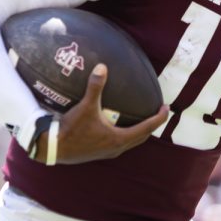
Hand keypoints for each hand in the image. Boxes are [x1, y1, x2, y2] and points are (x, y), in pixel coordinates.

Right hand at [36, 63, 169, 164]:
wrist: (54, 148)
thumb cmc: (72, 129)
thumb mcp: (85, 106)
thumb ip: (95, 87)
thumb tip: (102, 67)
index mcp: (119, 138)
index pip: (146, 128)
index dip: (158, 118)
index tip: (166, 109)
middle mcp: (117, 148)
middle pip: (142, 137)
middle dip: (151, 125)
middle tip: (158, 113)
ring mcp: (108, 152)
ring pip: (131, 142)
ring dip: (139, 132)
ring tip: (142, 119)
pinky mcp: (100, 153)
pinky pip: (120, 144)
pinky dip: (126, 135)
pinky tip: (118, 126)